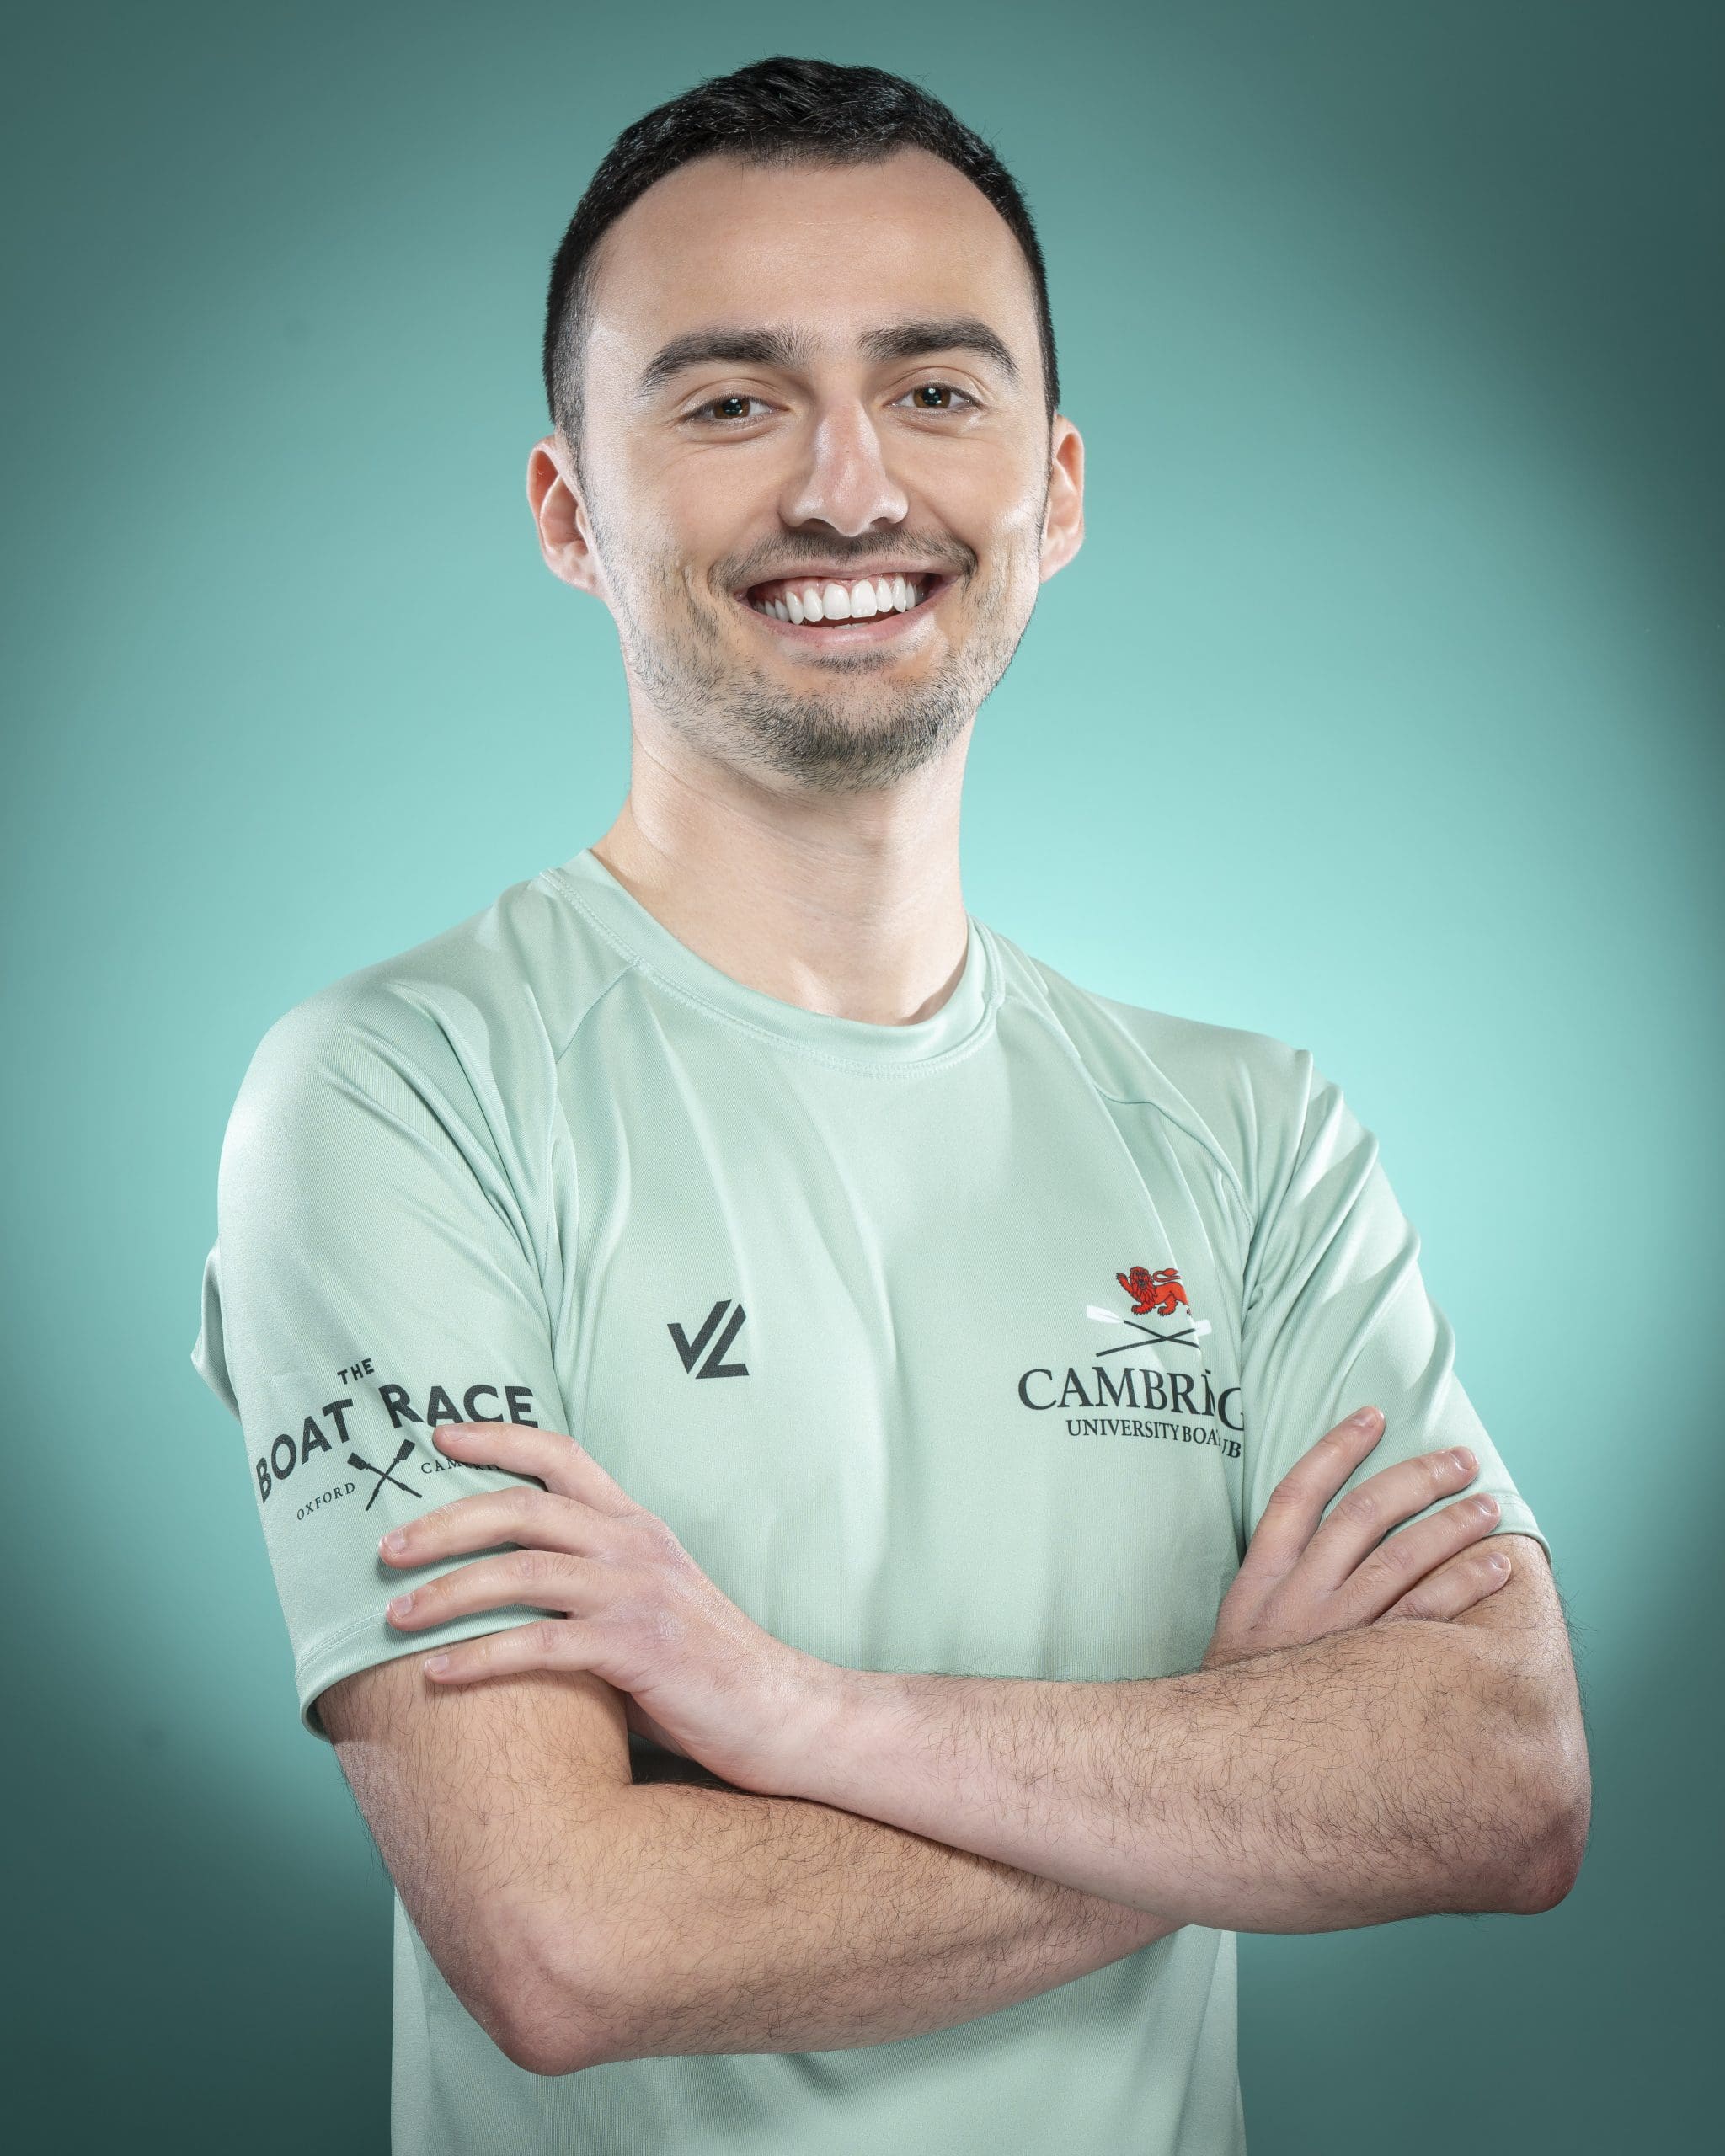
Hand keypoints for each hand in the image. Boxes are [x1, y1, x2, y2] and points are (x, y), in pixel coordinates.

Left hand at [378, 1421, 831, 1792]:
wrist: (784, 1715)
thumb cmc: (707, 1669)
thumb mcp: (650, 1601)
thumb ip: (593, 1583)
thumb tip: (509, 1590)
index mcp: (637, 1526)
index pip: (562, 1454)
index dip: (498, 1438)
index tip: (438, 1435)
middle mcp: (635, 1546)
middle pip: (524, 1507)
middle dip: (446, 1521)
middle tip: (385, 1548)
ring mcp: (638, 1595)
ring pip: (524, 1572)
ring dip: (449, 1591)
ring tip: (395, 1616)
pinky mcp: (639, 1650)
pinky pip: (541, 1646)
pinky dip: (480, 1657)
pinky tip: (436, 1675)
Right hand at [1201, 1405, 1511, 1671]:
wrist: (1224, 1773)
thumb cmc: (1241, 1700)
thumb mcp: (1236, 1634)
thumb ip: (1272, 1589)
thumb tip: (1315, 1547)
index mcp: (1260, 1580)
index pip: (1296, 1493)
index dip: (1335, 1448)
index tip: (1373, 1415)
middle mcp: (1298, 1597)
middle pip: (1363, 1514)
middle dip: (1416, 1478)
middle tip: (1460, 1459)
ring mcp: (1337, 1634)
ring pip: (1401, 1558)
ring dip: (1450, 1525)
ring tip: (1487, 1506)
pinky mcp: (1371, 1675)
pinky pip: (1427, 1619)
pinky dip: (1464, 1585)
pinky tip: (1495, 1567)